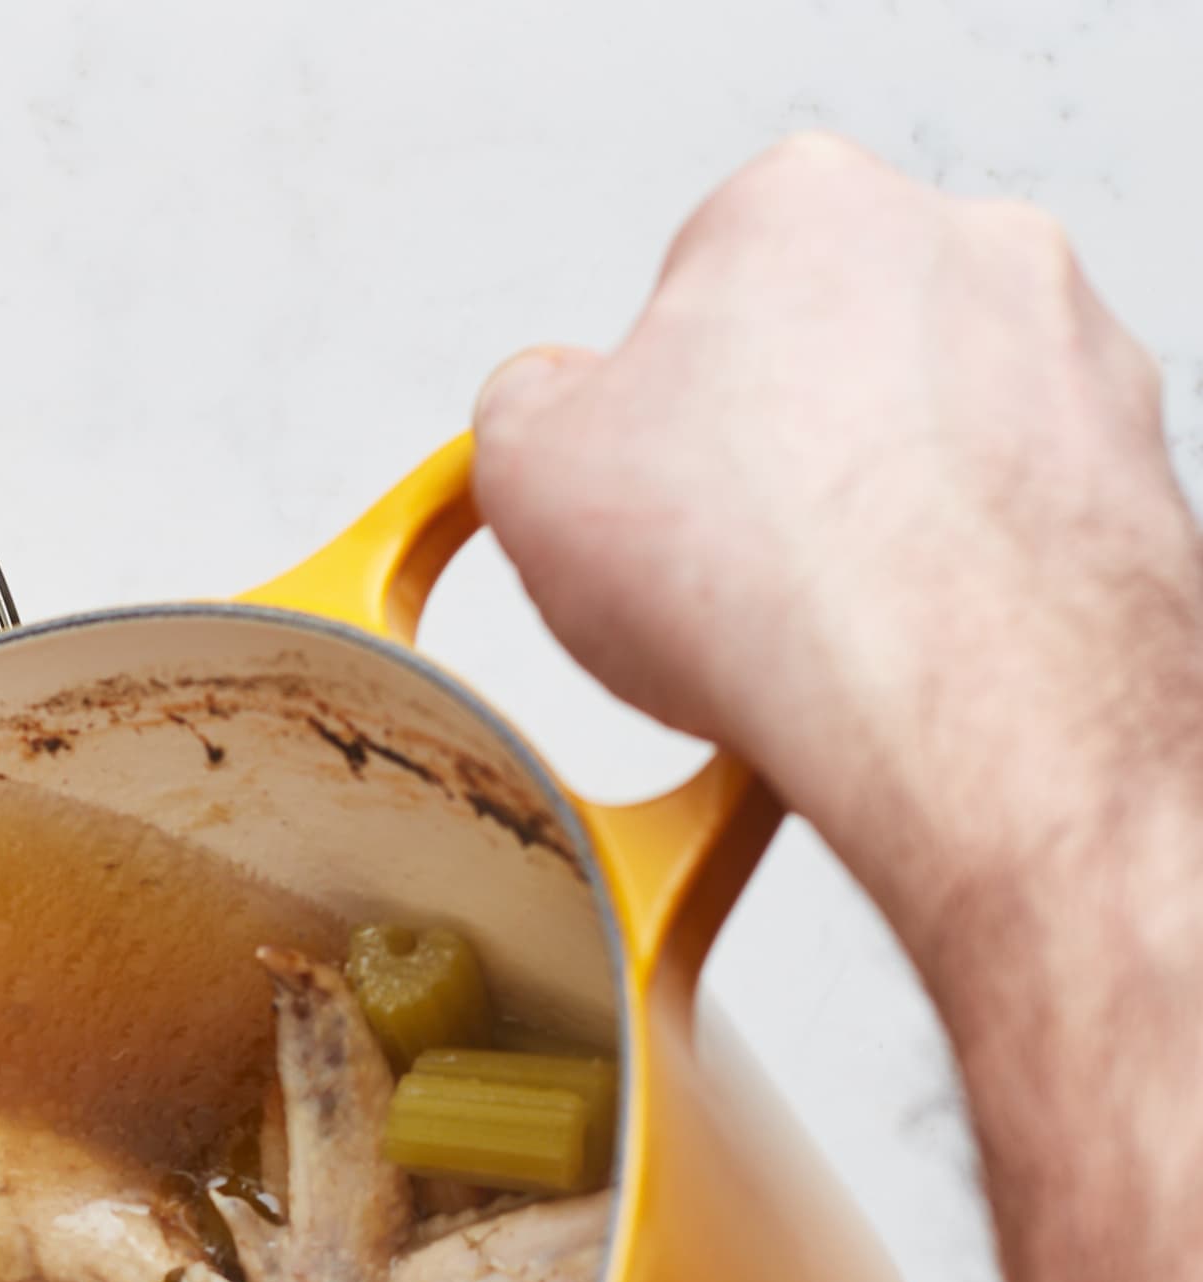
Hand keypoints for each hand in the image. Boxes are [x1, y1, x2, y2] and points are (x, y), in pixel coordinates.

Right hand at [468, 135, 1202, 926]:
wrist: (961, 703)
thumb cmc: (780, 575)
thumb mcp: (526, 469)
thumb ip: (523, 406)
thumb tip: (539, 408)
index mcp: (801, 205)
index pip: (689, 284)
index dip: (645, 401)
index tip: (632, 478)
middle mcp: (959, 247)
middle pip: (818, 347)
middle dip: (764, 442)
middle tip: (710, 552)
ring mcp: (1064, 353)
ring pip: (923, 431)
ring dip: (864, 505)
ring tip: (800, 613)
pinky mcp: (1131, 469)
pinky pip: (1007, 512)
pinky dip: (955, 567)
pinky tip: (891, 639)